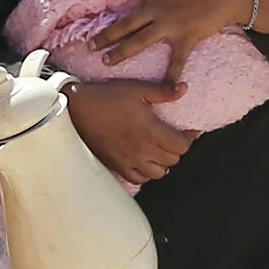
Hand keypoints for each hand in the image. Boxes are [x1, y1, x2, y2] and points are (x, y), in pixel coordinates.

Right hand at [65, 80, 195, 183]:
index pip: (182, 146)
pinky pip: (139, 179)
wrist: (78, 108)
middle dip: (176, 149)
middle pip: (173, 160)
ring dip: (163, 163)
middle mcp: (143, 150)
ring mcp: (129, 161)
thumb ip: (163, 92)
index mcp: (151, 131)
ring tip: (159, 151)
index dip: (189, 138)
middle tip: (172, 138)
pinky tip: (143, 161)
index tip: (188, 131)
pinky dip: (145, 173)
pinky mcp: (117, 166)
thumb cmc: (108, 97)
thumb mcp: (138, 89)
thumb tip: (184, 89)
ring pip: (159, 173)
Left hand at [88, 0, 268, 82]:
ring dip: (122, 52)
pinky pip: (177, 60)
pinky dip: (171, 76)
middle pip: (125, 23)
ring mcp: (170, 26)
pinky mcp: (186, 39)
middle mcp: (157, 9)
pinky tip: (166, 90)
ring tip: (105, 62)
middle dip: (106, 34)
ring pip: (140, 42)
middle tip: (89, 44)